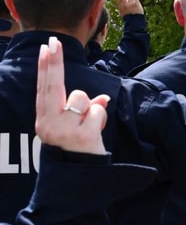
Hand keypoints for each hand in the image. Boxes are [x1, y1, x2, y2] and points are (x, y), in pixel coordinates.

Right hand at [35, 37, 108, 153]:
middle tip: (53, 42)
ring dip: (93, 110)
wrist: (78, 182)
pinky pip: (98, 112)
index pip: (44, 89)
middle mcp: (49, 124)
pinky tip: (96, 135)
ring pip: (83, 98)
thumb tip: (101, 100)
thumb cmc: (76, 153)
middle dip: (53, 63)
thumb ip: (81, 112)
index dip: (45, 68)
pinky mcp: (82, 136)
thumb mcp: (73, 130)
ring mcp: (64, 130)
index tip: (46, 48)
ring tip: (89, 129)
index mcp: (45, 121)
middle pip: (53, 86)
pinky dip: (101, 120)